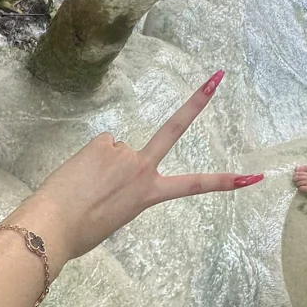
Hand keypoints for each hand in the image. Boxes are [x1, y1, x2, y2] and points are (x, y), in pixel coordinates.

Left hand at [27, 73, 261, 266]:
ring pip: (116, 151)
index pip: (194, 185)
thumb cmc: (82, 231)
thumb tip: (114, 177)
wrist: (54, 224)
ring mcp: (123, 152)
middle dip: (198, 101)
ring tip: (85, 185)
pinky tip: (79, 174)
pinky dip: (90, 159)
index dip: (224, 181)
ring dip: (102, 164)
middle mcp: (142, 168)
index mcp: (149, 194)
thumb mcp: (115, 216)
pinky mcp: (102, 142)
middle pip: (174, 129)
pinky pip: (100, 147)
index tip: (252, 177)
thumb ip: (123, 193)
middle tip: (217, 75)